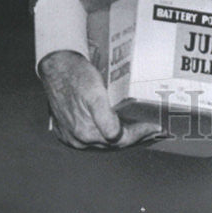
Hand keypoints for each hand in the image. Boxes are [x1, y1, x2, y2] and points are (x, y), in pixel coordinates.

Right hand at [39, 50, 165, 149]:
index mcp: (86, 131)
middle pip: (113, 144)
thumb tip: (115, 136)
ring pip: (103, 143)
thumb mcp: (94, 93)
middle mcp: (78, 139)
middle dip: (134, 137)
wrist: (56, 68)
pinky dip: (106, 135)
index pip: (121, 140)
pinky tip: (114, 128)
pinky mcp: (67, 132)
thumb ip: (104, 117)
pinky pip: (91, 139)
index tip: (155, 127)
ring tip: (136, 130)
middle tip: (150, 129)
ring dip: (120, 138)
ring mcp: (71, 137)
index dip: (140, 134)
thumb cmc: (77, 77)